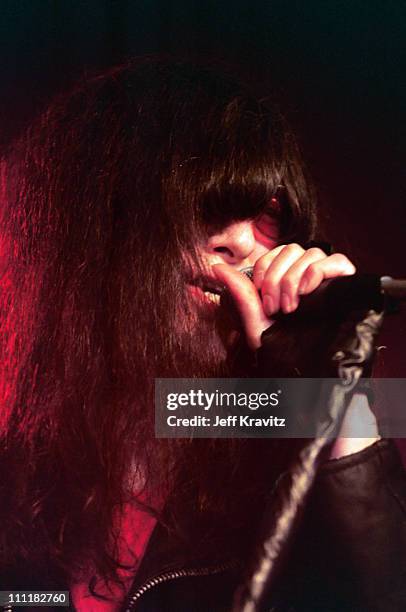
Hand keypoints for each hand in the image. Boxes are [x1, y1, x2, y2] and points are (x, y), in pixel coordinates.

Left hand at [213, 244, 379, 458]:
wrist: (306, 372)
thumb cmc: (282, 349)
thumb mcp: (256, 320)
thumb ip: (240, 292)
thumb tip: (217, 268)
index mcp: (288, 279)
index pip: (276, 253)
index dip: (265, 271)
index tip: (264, 302)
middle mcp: (309, 276)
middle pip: (292, 249)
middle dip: (277, 277)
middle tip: (276, 308)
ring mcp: (329, 279)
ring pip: (312, 253)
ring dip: (294, 278)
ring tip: (291, 307)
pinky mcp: (346, 284)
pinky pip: (335, 260)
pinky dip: (317, 271)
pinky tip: (308, 292)